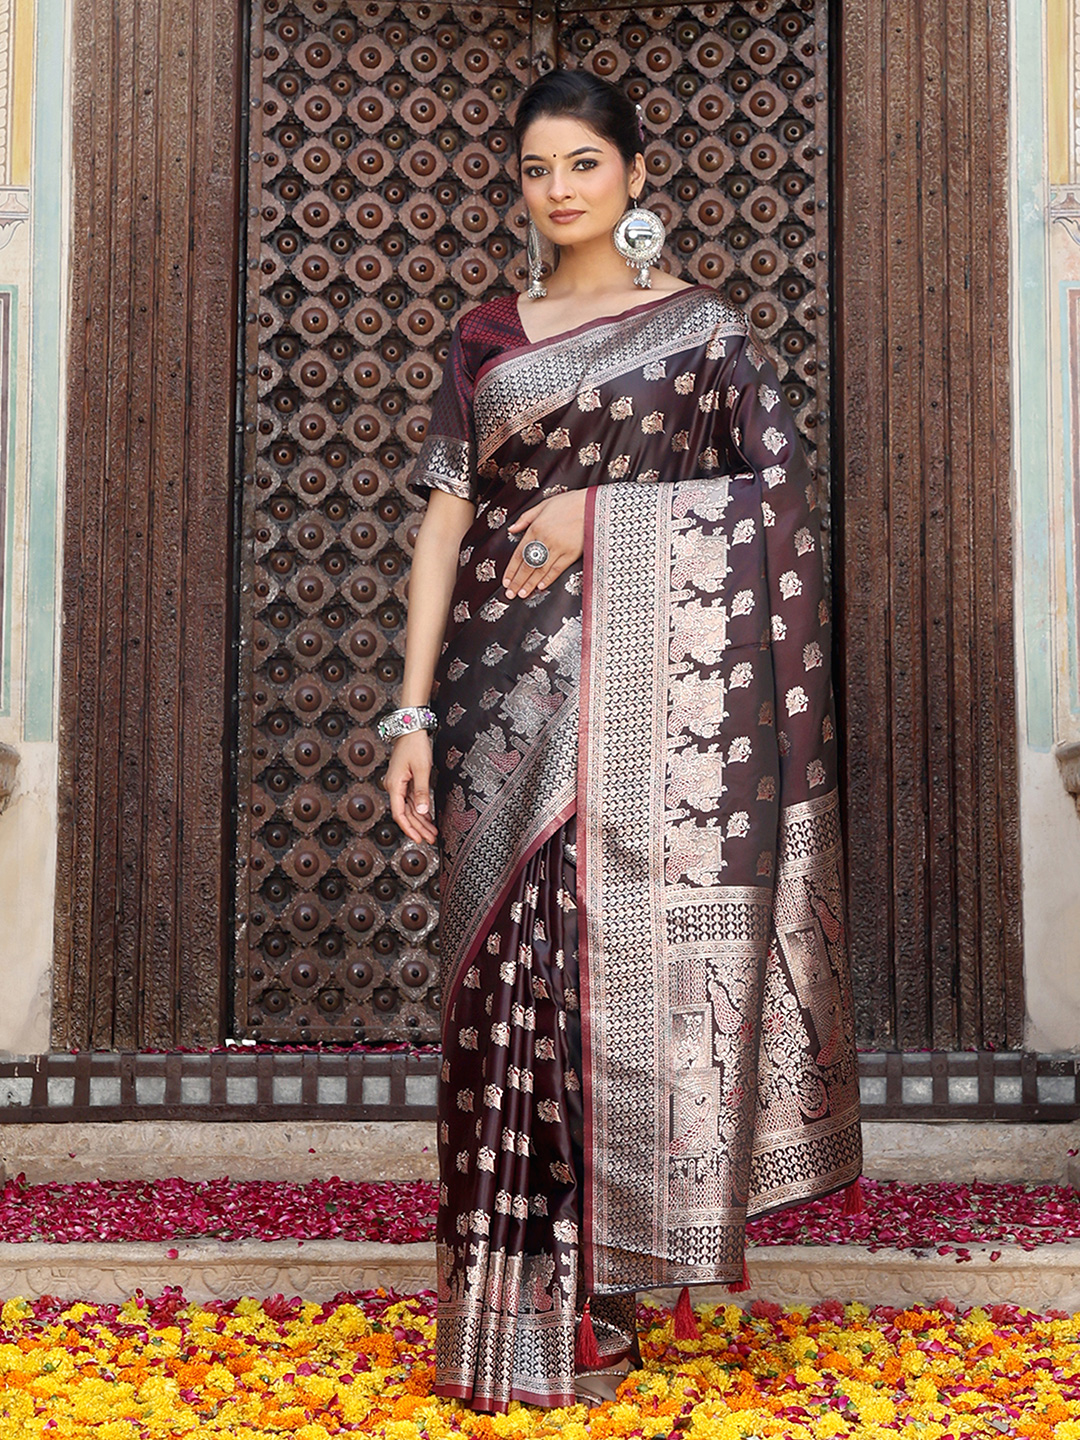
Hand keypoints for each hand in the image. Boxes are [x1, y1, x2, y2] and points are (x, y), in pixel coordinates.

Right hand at [385, 728, 437, 845]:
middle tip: (430, 839)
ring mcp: (399, 784)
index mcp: (394, 785)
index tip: (418, 839)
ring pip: (409, 808)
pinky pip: (411, 800)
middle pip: (405, 814)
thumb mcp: (421, 769)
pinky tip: (428, 818)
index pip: (399, 814)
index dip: (409, 829)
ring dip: (420, 821)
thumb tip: (421, 812)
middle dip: (418, 828)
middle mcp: (394, 787)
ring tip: (432, 832)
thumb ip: (422, 792)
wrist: (410, 728)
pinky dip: (420, 810)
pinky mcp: (405, 780)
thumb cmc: (414, 745)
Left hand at [503, 489, 586, 598]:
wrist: (593, 505)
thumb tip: (512, 529)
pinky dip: (548, 579)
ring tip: (521, 594)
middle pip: (528, 565)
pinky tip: (540, 587)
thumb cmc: (569, 503)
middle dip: (517, 581)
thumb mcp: (544, 504)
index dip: (511, 569)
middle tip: (510, 593)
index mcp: (536, 528)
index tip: (506, 581)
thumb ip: (526, 518)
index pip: (519, 553)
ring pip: (540, 570)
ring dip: (530, 584)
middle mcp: (545, 539)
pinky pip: (557, 569)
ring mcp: (558, 547)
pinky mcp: (572, 553)